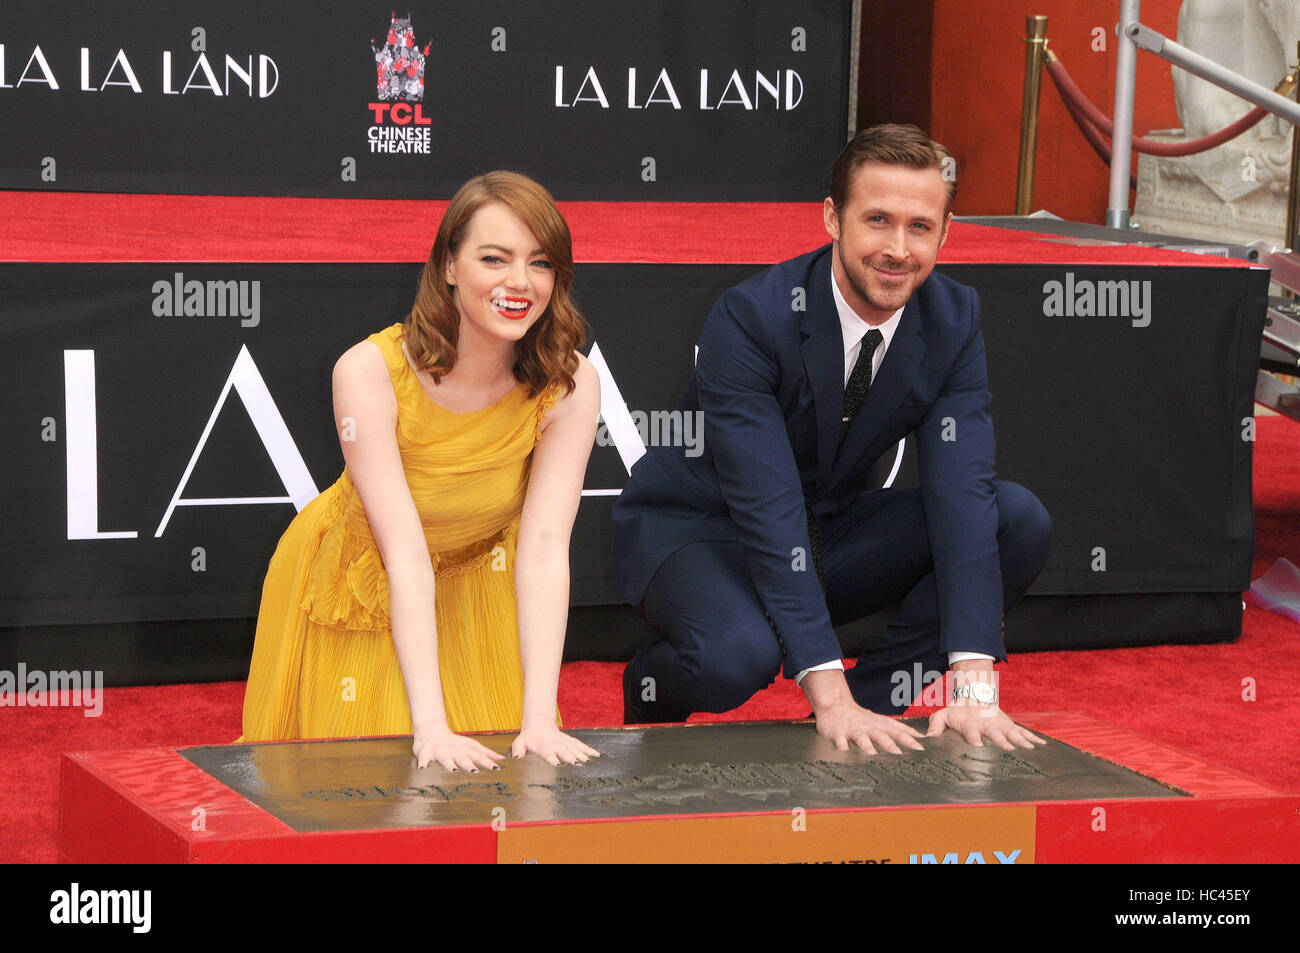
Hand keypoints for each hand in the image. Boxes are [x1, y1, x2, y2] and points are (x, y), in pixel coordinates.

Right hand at [413, 724, 505, 771]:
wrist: (430, 730)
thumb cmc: (453, 742)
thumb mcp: (471, 746)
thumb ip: (485, 753)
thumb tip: (502, 759)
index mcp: (465, 749)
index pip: (478, 756)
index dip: (487, 762)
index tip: (497, 769)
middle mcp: (454, 750)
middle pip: (462, 758)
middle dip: (469, 765)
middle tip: (475, 772)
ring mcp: (440, 751)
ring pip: (445, 758)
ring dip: (449, 763)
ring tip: (452, 770)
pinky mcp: (425, 752)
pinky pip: (423, 758)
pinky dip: (423, 763)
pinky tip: (423, 769)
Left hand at [510, 724, 600, 765]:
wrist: (538, 723)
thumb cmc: (528, 738)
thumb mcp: (519, 743)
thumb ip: (518, 750)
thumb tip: (516, 758)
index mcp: (542, 746)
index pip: (547, 752)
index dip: (551, 757)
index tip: (556, 763)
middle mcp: (555, 744)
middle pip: (564, 751)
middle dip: (571, 757)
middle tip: (578, 764)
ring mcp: (564, 742)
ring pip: (574, 748)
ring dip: (582, 755)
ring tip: (590, 762)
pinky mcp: (570, 741)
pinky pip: (581, 745)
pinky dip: (589, 750)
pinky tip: (597, 756)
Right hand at [814, 699, 925, 753]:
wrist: (834, 706)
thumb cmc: (861, 718)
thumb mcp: (882, 721)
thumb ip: (900, 730)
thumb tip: (921, 738)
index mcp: (880, 725)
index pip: (899, 732)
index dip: (910, 740)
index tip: (922, 749)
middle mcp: (869, 727)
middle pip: (882, 736)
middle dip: (891, 746)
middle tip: (900, 756)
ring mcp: (853, 730)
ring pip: (862, 739)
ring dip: (868, 748)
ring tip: (873, 758)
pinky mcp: (838, 734)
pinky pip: (840, 743)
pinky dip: (842, 749)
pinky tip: (844, 756)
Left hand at [925, 704, 1046, 749]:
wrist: (975, 694)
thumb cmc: (958, 710)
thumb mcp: (943, 715)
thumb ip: (935, 727)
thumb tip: (926, 741)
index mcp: (971, 725)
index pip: (973, 734)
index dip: (976, 741)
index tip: (979, 747)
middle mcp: (988, 725)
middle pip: (997, 735)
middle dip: (1003, 742)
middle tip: (1010, 750)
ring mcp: (1001, 725)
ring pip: (1013, 734)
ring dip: (1021, 742)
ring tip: (1031, 750)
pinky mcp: (1011, 725)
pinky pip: (1024, 732)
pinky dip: (1034, 738)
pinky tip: (1043, 746)